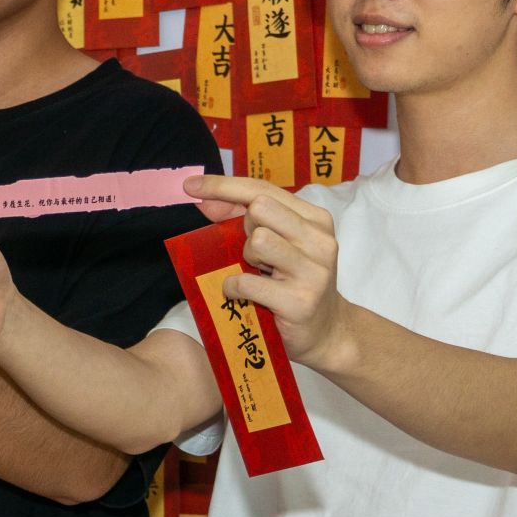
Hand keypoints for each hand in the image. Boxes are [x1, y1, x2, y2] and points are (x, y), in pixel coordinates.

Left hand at [187, 174, 351, 370]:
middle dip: (245, 228)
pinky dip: (234, 288)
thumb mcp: (277, 245)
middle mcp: (319, 240)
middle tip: (255, 254)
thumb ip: (242, 219)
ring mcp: (313, 271)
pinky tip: (243, 295)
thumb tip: (204, 200)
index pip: (263, 189)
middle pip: (260, 208)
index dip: (223, 185)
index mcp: (315, 219)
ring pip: (258, 241)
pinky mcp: (299, 302)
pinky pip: (246, 282)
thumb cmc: (294, 284)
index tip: (190, 184)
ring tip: (258, 273)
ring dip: (245, 258)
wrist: (326, 332)